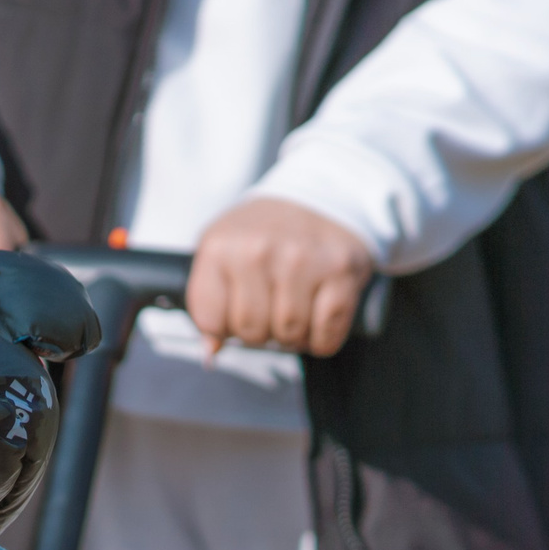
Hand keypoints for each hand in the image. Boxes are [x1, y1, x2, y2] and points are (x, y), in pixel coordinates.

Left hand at [187, 197, 375, 357]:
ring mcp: (301, 260)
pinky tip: (316, 323)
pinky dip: (322, 338)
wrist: (318, 198)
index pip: (210, 320)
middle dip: (259, 334)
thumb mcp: (220, 251)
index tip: (233, 317)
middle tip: (268, 317)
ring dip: (291, 337)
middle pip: (251, 330)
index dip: (222, 328)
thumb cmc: (262, 233)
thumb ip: (208, 299)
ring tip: (292, 316)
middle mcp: (258, 251)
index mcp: (219, 248)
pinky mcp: (340, 270)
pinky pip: (328, 330)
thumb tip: (212, 351)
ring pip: (289, 332)